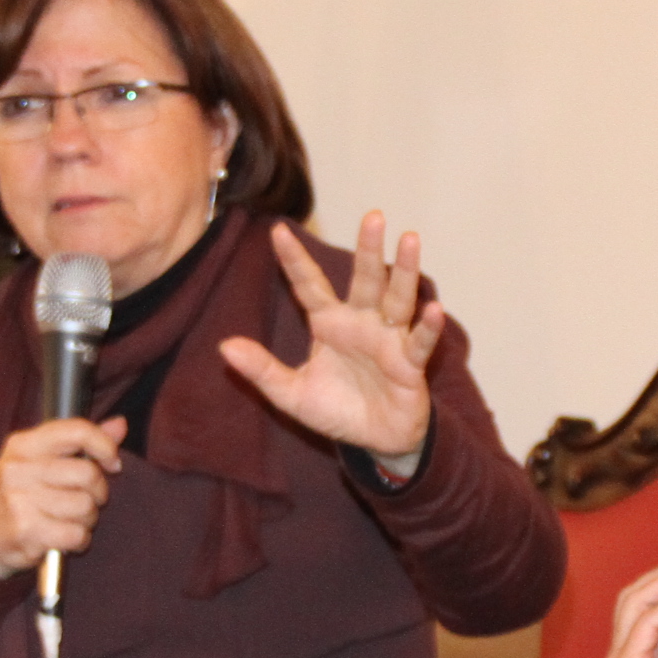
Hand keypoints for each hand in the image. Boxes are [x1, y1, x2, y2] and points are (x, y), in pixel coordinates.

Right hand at [0, 417, 126, 579]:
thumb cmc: (20, 493)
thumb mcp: (40, 459)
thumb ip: (81, 442)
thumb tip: (120, 425)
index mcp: (23, 444)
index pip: (77, 431)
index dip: (105, 446)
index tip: (112, 462)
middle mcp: (18, 469)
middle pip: (87, 473)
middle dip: (97, 492)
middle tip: (85, 500)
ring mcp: (19, 500)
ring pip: (85, 506)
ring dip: (87, 519)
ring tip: (70, 520)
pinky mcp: (25, 531)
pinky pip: (76, 534)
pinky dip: (78, 540)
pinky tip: (65, 538)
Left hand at [214, 213, 442, 458]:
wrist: (374, 442)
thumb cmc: (336, 411)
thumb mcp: (291, 394)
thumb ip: (262, 370)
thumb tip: (224, 346)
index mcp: (329, 323)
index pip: (309, 285)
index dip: (294, 260)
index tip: (276, 230)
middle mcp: (361, 322)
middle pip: (366, 279)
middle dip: (368, 249)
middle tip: (372, 216)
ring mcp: (388, 340)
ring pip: (397, 299)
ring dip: (405, 271)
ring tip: (410, 239)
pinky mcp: (409, 364)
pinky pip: (418, 342)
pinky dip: (427, 327)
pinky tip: (433, 309)